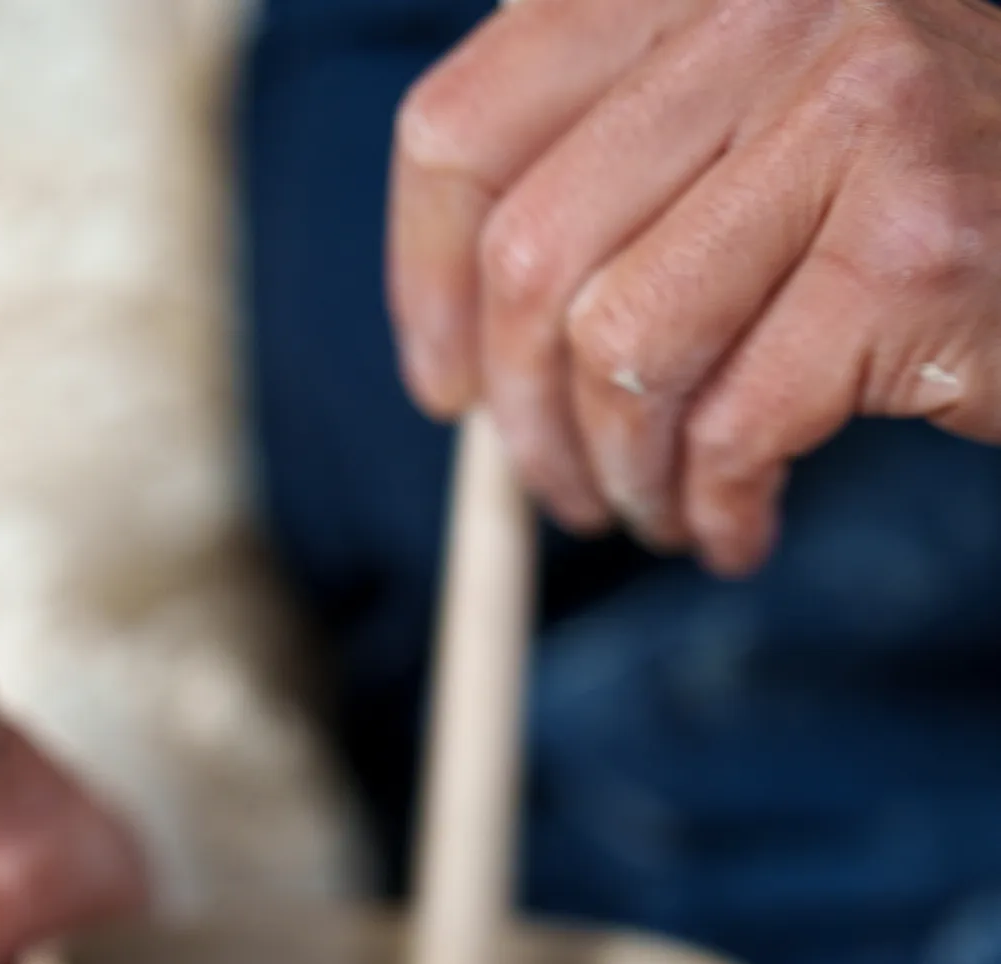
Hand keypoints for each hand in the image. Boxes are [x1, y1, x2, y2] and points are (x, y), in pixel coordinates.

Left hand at [389, 0, 1000, 572]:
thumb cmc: (928, 171)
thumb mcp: (756, 111)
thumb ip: (625, 164)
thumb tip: (475, 343)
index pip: (466, 127)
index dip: (424, 282)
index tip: (445, 386)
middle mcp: (762, 3)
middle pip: (532, 257)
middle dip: (525, 419)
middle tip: (561, 491)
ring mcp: (852, 111)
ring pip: (624, 348)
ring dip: (624, 473)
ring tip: (661, 510)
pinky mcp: (914, 244)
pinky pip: (738, 421)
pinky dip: (717, 506)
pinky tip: (737, 524)